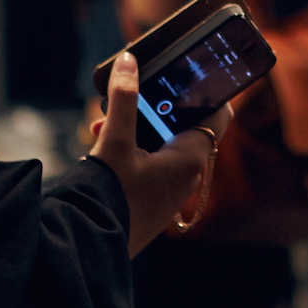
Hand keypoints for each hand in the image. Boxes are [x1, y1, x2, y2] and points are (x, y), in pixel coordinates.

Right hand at [88, 52, 219, 254]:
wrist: (90, 246)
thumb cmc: (110, 195)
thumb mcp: (114, 141)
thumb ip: (123, 99)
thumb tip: (129, 61)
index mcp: (190, 159)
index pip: (216, 114)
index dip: (207, 91)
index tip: (190, 74)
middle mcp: (187, 176)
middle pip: (183, 127)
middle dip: (155, 110)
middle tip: (131, 98)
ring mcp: (171, 192)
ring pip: (162, 147)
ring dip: (137, 130)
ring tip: (103, 125)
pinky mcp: (154, 203)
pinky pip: (151, 167)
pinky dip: (132, 151)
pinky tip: (102, 147)